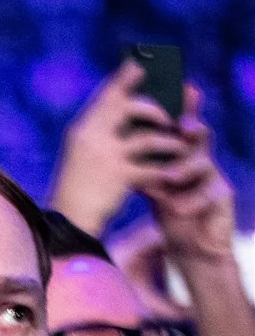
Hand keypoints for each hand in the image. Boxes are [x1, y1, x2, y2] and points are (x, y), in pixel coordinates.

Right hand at [49, 62, 190, 237]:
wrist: (66, 222)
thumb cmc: (77, 188)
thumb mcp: (83, 154)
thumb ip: (103, 131)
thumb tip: (132, 108)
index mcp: (82, 128)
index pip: (108, 94)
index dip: (127, 77)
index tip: (143, 64)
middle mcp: (92, 136)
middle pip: (130, 106)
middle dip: (158, 106)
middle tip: (174, 114)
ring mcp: (105, 156)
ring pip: (148, 137)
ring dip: (169, 142)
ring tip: (181, 147)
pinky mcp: (118, 177)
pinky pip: (152, 167)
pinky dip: (165, 171)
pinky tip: (172, 174)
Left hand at [139, 89, 237, 269]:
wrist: (190, 244)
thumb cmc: (171, 208)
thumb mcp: (153, 184)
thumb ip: (141, 163)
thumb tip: (115, 142)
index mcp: (181, 153)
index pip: (178, 128)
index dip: (178, 110)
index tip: (174, 91)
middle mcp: (200, 160)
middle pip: (199, 137)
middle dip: (191, 127)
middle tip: (181, 127)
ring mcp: (213, 177)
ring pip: (204, 164)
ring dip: (185, 168)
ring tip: (168, 177)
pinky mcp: (221, 198)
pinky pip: (211, 195)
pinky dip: (191, 201)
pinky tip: (178, 208)